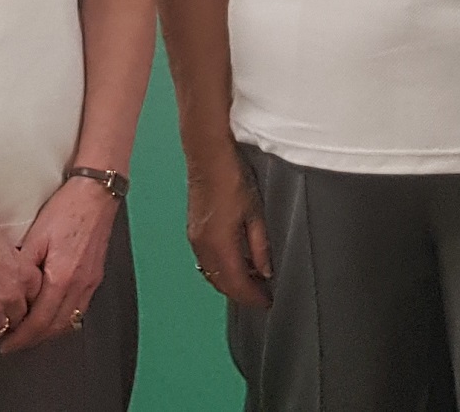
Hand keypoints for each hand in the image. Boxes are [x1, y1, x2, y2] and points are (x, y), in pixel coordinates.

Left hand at [1, 177, 116, 349]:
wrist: (96, 194)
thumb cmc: (66, 209)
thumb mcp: (35, 236)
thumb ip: (23, 268)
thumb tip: (11, 291)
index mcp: (62, 277)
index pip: (40, 322)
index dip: (21, 337)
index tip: (6, 344)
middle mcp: (80, 285)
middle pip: (56, 328)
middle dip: (33, 340)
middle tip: (13, 342)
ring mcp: (90, 283)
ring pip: (69, 322)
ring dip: (48, 331)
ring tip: (28, 331)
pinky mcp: (95, 277)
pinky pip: (78, 309)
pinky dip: (62, 318)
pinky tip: (49, 314)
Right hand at [185, 153, 273, 308]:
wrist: (208, 157)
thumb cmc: (232, 178)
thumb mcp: (255, 213)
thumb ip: (260, 246)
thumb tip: (265, 270)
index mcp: (219, 243)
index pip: (236, 283)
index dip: (252, 297)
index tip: (266, 303)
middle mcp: (202, 245)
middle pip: (221, 283)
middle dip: (242, 294)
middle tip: (262, 296)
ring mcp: (195, 239)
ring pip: (212, 274)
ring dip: (231, 282)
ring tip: (253, 281)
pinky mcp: (194, 231)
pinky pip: (206, 261)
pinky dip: (221, 269)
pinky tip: (237, 263)